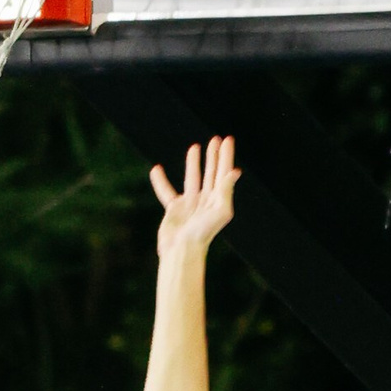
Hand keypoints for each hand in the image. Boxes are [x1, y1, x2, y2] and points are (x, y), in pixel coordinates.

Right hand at [149, 136, 237, 261]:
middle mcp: (206, 201)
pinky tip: (156, 169)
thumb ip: (226, 190)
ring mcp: (190, 204)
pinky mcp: (174, 210)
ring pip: (192, 178)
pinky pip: (166, 191)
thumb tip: (235, 171)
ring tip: (194, 147)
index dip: (226, 156)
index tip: (227, 140)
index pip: (223, 173)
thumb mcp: (219, 211)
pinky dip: (160, 181)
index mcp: (218, 200)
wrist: (183, 250)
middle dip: (214, 156)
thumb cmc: (203, 233)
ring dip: (194, 163)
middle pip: (212, 173)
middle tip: (215, 139)